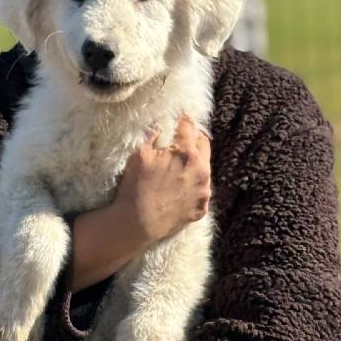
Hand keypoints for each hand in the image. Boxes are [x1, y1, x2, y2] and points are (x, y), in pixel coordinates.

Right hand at [114, 115, 210, 244]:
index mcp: (187, 153)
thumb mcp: (139, 155)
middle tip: (185, 139)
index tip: (182, 117)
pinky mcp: (202, 208)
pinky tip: (182, 188)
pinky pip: (202, 191)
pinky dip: (194, 186)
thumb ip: (152, 137)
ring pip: (205, 169)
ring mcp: (203, 191)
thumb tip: (159, 128)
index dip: (184, 120)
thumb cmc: (135, 187)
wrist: (137, 223)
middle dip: (195, 139)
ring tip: (183, 166)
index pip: (189, 128)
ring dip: (196, 164)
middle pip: (204, 145)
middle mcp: (201, 170)